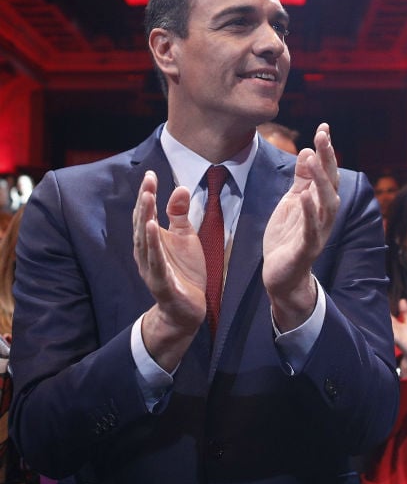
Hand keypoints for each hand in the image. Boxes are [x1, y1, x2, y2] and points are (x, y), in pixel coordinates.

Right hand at [132, 171, 206, 369]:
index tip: (151, 174)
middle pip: (142, 223)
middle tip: (148, 181)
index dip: (148, 193)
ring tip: (147, 199)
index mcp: (151, 240)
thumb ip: (180, 214)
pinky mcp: (161, 282)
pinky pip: (155, 261)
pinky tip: (153, 229)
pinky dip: (153, 245)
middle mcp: (146, 252)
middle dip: (145, 202)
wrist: (187, 308)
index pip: (147, 213)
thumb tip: (179, 187)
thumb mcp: (185, 238)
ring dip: (145, 219)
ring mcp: (151, 267)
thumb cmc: (184, 271)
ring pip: (145, 241)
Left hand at [263, 123, 339, 329]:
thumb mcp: (292, 202)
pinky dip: (309, 212)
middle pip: (331, 183)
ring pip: (326, 203)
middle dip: (328, 159)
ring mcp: (318, 232)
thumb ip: (301, 180)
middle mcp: (324, 215)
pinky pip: (310, 229)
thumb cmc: (288, 238)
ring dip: (321, 181)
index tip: (323, 127)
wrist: (283, 276)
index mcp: (320, 202)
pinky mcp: (306, 248)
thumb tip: (307, 151)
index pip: (327, 172)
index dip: (326, 151)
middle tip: (322, 136)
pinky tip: (304, 197)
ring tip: (314, 158)